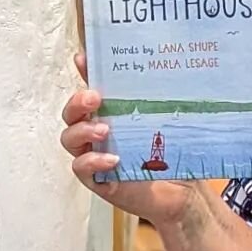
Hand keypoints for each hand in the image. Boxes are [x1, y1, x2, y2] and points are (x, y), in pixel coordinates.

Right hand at [61, 53, 195, 226]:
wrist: (181, 192)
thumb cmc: (171, 155)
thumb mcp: (168, 123)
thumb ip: (163, 102)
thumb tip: (175, 71)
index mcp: (111, 113)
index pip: (92, 88)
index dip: (83, 72)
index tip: (82, 58)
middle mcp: (96, 131)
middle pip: (71, 112)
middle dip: (77, 102)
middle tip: (94, 98)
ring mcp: (93, 154)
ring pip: (70, 138)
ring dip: (83, 130)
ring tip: (104, 130)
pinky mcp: (96, 178)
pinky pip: (81, 167)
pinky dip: (92, 161)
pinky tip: (112, 159)